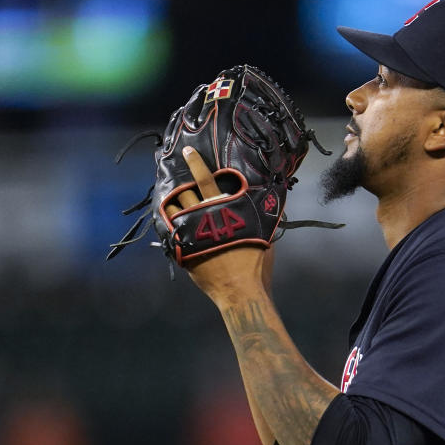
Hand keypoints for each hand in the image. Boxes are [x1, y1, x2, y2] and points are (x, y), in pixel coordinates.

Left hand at [168, 146, 274, 303]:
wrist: (241, 291)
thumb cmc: (256, 262)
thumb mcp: (263, 233)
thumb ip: (262, 215)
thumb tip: (275, 202)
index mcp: (221, 210)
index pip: (205, 180)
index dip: (196, 164)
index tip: (187, 152)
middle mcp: (201, 218)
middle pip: (184, 194)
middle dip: (179, 184)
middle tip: (174, 176)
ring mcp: (189, 235)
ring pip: (173, 211)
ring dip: (171, 203)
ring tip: (170, 198)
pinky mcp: (182, 252)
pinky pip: (170, 232)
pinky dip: (169, 224)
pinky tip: (169, 222)